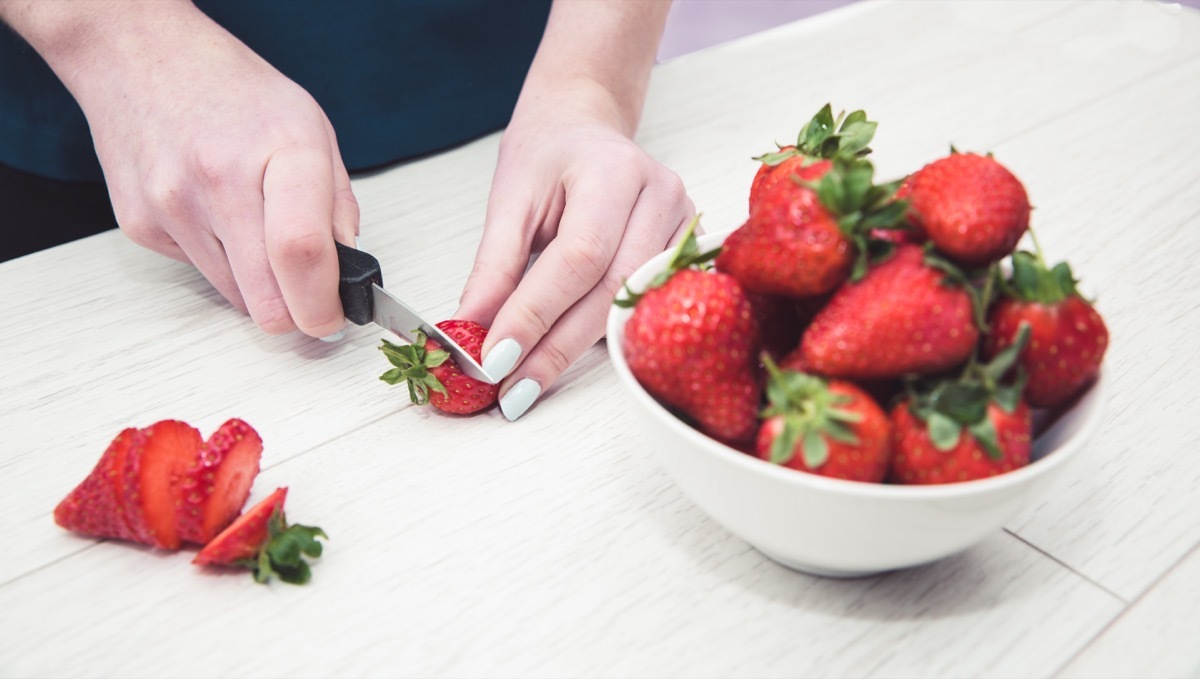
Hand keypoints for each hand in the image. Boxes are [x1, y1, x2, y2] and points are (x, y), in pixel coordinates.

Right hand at [48, 4, 358, 337]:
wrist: (140, 58)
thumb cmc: (233, 91)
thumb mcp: (312, 129)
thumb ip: (338, 206)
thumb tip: (349, 274)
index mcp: (281, 150)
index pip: (302, 252)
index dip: (324, 305)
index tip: (334, 316)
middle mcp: (220, 179)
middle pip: (266, 299)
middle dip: (297, 313)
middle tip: (309, 295)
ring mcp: (173, 205)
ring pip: (236, 298)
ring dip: (258, 284)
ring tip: (255, 227)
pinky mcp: (141, 226)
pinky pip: (200, 275)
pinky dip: (220, 261)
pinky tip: (215, 214)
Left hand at [455, 94, 694, 419]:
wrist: (584, 129)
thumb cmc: (549, 156)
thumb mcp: (509, 200)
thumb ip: (493, 267)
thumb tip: (471, 330)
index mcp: (613, 171)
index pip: (578, 257)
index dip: (537, 313)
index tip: (494, 359)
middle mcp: (661, 196)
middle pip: (610, 292)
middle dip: (554, 348)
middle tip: (510, 390)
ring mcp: (684, 225)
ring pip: (629, 308)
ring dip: (576, 352)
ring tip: (527, 382)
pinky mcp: (687, 252)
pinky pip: (643, 307)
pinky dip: (600, 337)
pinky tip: (563, 357)